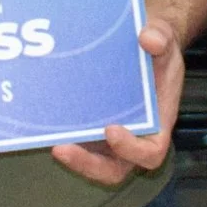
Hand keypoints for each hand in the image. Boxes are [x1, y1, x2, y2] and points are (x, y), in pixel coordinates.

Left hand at [54, 19, 183, 185]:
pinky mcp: (90, 127)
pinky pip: (76, 140)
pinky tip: (40, 118)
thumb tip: (148, 39)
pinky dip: (59, 135)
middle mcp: (133, 138)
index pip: (151, 152)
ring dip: (70, 156)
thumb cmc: (159, 50)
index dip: (131, 149)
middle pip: (114, 169)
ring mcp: (109, 137)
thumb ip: (161, 37)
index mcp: (158, 124)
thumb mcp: (166, 38)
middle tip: (62, 148)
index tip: (111, 130)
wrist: (144, 45)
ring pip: (91, 161)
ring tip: (46, 137)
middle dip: (88, 164)